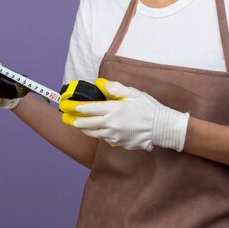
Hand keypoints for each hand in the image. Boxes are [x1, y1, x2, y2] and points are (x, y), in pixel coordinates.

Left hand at [60, 79, 188, 151]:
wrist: (162, 127)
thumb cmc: (148, 108)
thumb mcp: (133, 93)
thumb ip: (114, 89)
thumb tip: (100, 84)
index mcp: (114, 110)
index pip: (89, 109)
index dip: (76, 107)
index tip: (67, 106)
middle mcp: (111, 125)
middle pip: (87, 124)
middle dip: (74, 121)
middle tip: (67, 118)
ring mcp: (114, 136)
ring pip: (94, 134)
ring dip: (85, 129)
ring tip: (79, 124)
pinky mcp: (119, 143)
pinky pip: (105, 138)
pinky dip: (99, 133)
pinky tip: (99, 129)